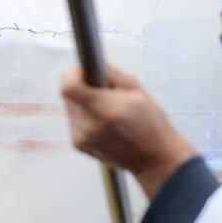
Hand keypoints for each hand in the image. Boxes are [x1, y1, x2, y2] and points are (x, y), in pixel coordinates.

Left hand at [61, 66, 194, 197]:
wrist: (153, 157)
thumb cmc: (150, 123)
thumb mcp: (136, 88)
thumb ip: (109, 73)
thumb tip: (90, 64)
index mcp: (105, 109)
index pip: (68, 86)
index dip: (73, 75)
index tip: (85, 73)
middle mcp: (89, 126)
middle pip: (69, 95)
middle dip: (82, 88)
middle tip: (103, 93)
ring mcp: (81, 138)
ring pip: (70, 107)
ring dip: (83, 103)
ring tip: (106, 110)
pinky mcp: (78, 145)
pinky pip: (73, 121)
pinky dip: (85, 116)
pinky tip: (103, 122)